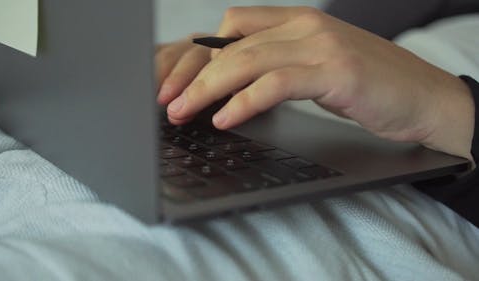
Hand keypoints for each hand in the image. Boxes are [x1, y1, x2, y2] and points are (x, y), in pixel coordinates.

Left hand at [165, 7, 473, 159]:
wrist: (422, 97)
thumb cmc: (365, 86)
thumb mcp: (311, 69)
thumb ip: (273, 68)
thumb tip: (224, 86)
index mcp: (295, 21)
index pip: (229, 28)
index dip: (194, 53)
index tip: (169, 81)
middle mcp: (304, 26)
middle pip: (229, 45)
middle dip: (190, 75)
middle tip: (163, 101)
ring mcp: (321, 45)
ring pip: (246, 61)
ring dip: (206, 89)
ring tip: (181, 113)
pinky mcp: (336, 71)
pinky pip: (277, 84)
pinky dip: (245, 101)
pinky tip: (225, 118)